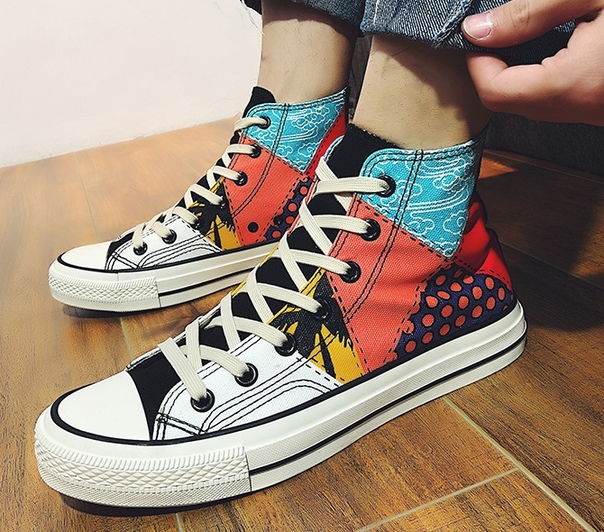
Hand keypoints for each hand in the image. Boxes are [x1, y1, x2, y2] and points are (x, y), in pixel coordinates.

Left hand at [462, 0, 603, 124]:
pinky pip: (562, 103)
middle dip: (495, 71)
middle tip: (497, 35)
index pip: (495, 92)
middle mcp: (585, 110)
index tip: (476, 36)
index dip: (478, 63)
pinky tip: (555, 50)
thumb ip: (529, 14)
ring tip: (526, 39)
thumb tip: (478, 30)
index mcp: (573, 84)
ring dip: (520, 78)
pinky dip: (547, 82)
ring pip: (535, 107)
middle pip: (511, 105)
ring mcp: (598, 114)